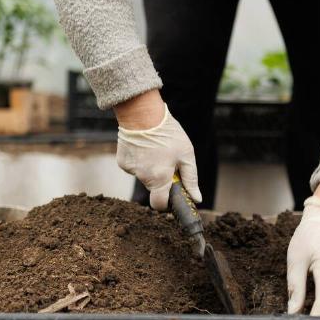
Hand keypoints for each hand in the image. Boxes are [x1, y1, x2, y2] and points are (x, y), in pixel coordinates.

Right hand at [115, 95, 200, 210]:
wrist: (142, 114)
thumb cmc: (168, 134)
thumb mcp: (186, 155)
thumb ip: (191, 179)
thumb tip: (196, 198)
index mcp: (159, 179)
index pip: (159, 204)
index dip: (166, 203)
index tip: (172, 195)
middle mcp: (142, 177)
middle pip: (153, 188)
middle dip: (161, 180)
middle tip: (168, 162)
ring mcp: (130, 170)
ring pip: (144, 176)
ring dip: (151, 168)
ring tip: (156, 150)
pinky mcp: (122, 162)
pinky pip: (135, 167)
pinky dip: (140, 161)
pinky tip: (144, 147)